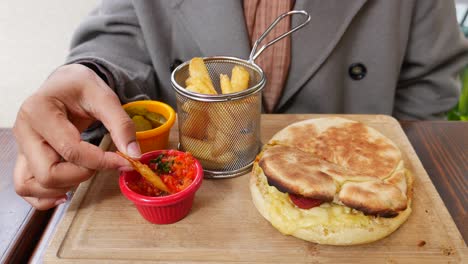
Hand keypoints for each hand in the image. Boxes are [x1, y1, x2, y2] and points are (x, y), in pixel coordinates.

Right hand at [13, 64, 139, 209]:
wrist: (64, 84)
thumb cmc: (81, 87)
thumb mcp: (104, 96)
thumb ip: (121, 124)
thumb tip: (134, 155)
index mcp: (39, 111)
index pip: (70, 149)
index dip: (101, 161)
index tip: (125, 161)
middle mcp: (24, 131)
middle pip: (48, 173)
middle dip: (82, 175)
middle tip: (102, 162)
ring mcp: (21, 146)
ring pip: (32, 185)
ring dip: (64, 187)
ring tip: (86, 171)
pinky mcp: (24, 158)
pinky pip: (26, 187)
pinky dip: (45, 196)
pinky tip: (67, 190)